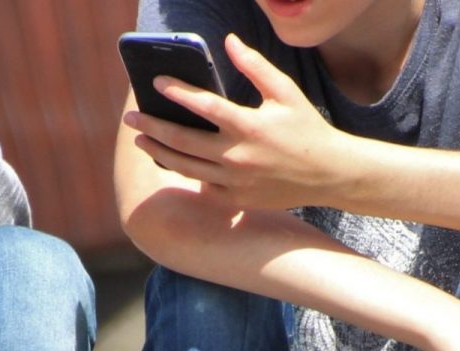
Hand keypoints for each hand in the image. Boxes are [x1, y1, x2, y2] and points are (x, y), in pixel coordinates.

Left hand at [122, 33, 351, 209]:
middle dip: (152, 126)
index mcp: (250, 126)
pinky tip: (171, 161)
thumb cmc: (306, 128)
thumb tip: (229, 41)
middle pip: (182, 140)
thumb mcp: (285, 92)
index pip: (204, 106)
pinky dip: (185, 173)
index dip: (178, 92)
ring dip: (158, 152)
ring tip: (141, 140)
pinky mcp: (236, 199)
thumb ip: (255, 66)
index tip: (156, 83)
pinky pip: (201, 186)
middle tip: (131, 118)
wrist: (329, 174)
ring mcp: (235, 181)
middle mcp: (238, 156)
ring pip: (185, 166)